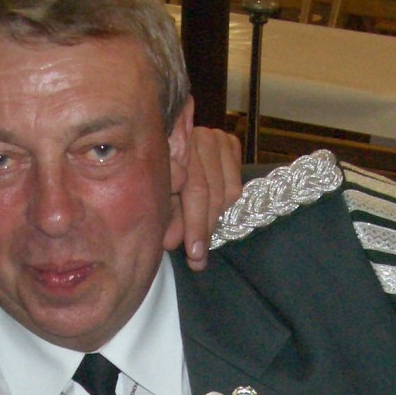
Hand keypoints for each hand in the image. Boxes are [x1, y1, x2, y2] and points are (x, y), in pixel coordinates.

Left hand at [167, 125, 242, 271]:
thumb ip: (168, 215)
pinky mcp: (231, 142)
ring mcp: (218, 137)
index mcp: (177, 144)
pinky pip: (236, 183)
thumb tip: (171, 242)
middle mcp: (200, 137)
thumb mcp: (160, 196)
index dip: (196, 225)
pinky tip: (211, 214)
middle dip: (205, 229)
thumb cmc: (159, 175)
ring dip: (215, 219)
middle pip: (214, 192)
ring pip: (229, 191)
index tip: (195, 255)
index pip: (196, 190)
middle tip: (198, 258)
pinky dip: (226, 203)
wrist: (166, 146)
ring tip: (201, 238)